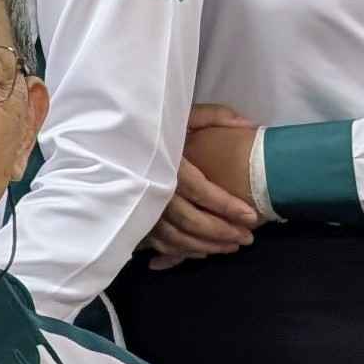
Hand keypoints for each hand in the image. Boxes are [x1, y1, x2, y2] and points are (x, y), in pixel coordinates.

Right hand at [150, 108, 267, 266]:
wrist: (113, 137)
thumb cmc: (151, 125)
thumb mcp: (183, 112)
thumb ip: (215, 116)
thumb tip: (248, 126)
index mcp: (168, 164)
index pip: (201, 191)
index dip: (227, 206)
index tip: (251, 217)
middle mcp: (154, 189)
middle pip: (190, 220)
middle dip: (221, 232)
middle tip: (247, 238)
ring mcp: (142, 207)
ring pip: (175, 236)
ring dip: (205, 246)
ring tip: (231, 247)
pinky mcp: (136, 218)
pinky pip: (159, 242)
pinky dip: (182, 251)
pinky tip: (202, 251)